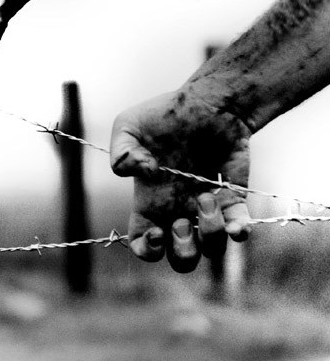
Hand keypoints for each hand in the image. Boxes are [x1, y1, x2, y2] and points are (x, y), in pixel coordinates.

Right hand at [109, 88, 251, 271]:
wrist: (209, 101)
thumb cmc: (165, 114)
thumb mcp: (127, 125)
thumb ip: (120, 152)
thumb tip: (140, 173)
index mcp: (149, 203)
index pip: (143, 245)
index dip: (147, 250)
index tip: (154, 233)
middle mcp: (178, 211)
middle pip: (180, 259)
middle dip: (182, 251)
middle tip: (181, 223)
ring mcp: (206, 208)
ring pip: (211, 249)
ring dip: (209, 233)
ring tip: (205, 199)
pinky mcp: (234, 198)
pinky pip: (240, 229)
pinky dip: (239, 233)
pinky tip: (236, 223)